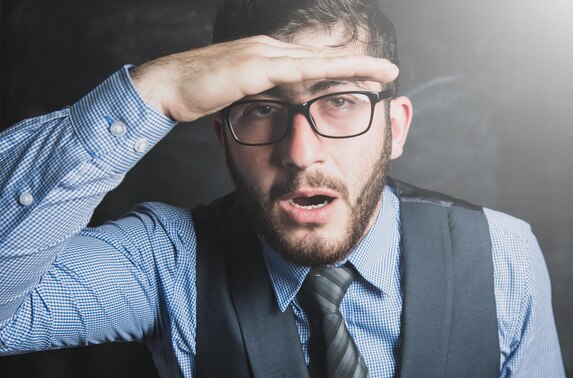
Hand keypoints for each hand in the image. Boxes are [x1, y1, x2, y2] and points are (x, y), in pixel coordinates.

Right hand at [130, 35, 398, 121]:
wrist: (166, 86)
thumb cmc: (197, 95)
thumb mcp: (237, 99)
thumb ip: (260, 101)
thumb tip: (277, 115)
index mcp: (266, 59)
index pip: (312, 64)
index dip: (341, 70)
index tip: (368, 79)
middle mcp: (270, 51)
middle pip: (323, 57)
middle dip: (358, 64)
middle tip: (390, 71)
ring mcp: (263, 55)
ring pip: (319, 59)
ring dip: (353, 65)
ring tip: (385, 72)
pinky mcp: (255, 66)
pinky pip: (299, 69)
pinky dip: (327, 72)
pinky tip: (348, 74)